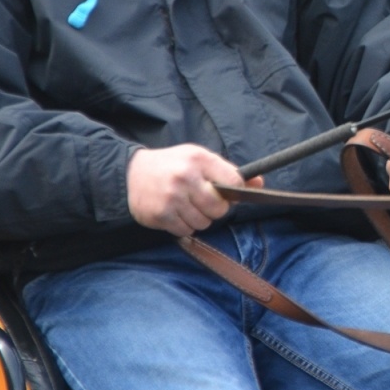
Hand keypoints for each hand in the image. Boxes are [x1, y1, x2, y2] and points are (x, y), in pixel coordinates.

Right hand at [127, 145, 257, 236]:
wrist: (130, 173)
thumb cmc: (172, 165)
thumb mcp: (199, 159)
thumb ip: (229, 171)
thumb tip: (260, 183)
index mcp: (199, 159)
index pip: (234, 182)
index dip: (233, 191)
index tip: (225, 192)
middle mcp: (185, 177)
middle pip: (220, 208)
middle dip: (215, 209)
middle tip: (202, 201)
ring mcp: (172, 197)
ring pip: (204, 223)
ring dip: (199, 218)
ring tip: (186, 205)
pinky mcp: (160, 215)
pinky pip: (186, 231)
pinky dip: (184, 226)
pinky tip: (175, 213)